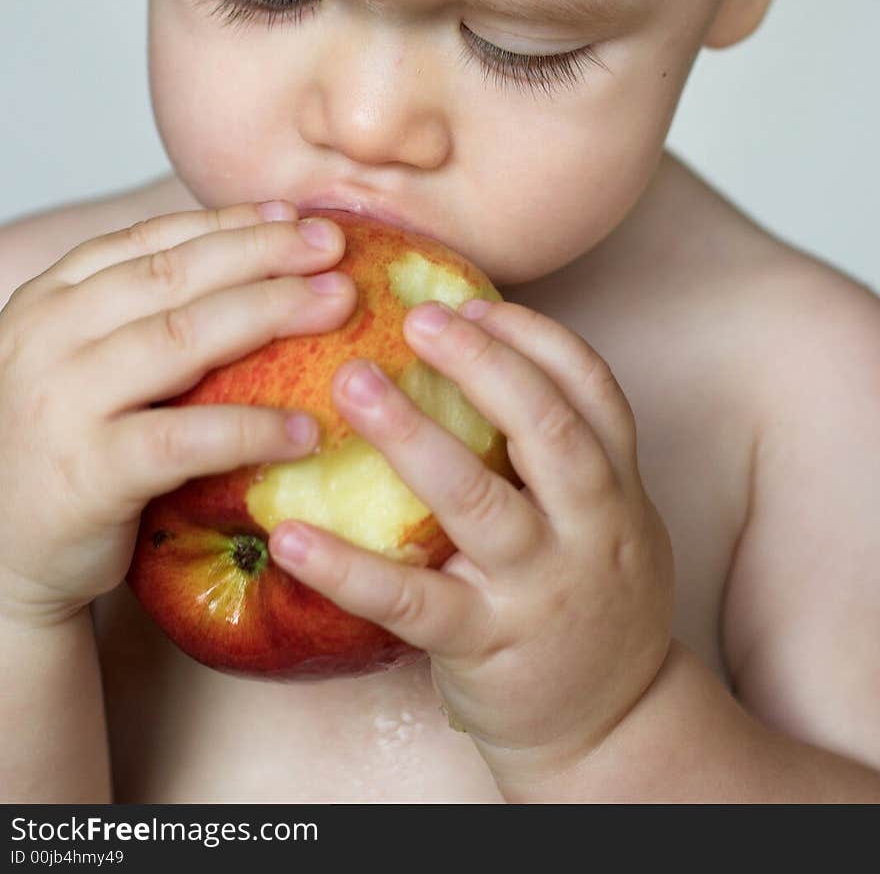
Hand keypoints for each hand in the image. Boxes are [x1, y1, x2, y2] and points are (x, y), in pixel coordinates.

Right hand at [0, 201, 355, 627]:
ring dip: (270, 313)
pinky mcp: (88, 473)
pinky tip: (305, 429)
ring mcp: (62, 403)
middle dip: (264, 253)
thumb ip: (141, 314)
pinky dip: (251, 428)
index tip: (294, 216)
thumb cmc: (65, 452)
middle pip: (174, 276)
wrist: (4, 558)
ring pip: (182, 339)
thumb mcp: (84, 363)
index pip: (148, 242)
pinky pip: (185, 440)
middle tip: (335, 245)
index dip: (228, 224)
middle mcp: (47, 338)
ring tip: (338, 305)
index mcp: (49, 300)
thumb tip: (255, 261)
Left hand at [269, 298, 674, 789]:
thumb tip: (474, 358)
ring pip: (477, 500)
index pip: (591, 387)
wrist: (614, 726)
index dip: (533, 336)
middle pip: (545, 426)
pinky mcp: (487, 644)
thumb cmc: (590, 600)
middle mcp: (592, 527)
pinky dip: (348, 568)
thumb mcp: (604, 517)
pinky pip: (411, 602)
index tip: (471, 303)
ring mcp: (540, 588)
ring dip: (411, 435)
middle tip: (415, 318)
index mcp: (619, 485)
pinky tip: (292, 536)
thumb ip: (560, 452)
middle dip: (482, 364)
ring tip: (351, 384)